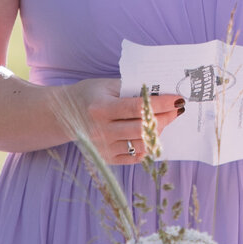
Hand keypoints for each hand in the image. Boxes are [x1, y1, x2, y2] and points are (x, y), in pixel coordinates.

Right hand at [66, 79, 184, 160]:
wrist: (65, 115)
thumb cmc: (89, 95)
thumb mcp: (107, 85)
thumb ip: (131, 88)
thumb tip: (160, 92)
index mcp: (101, 109)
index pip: (138, 108)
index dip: (161, 104)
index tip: (177, 99)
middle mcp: (102, 130)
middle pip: (142, 128)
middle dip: (164, 118)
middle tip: (177, 110)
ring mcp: (104, 147)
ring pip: (141, 144)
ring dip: (157, 133)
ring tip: (164, 121)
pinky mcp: (106, 158)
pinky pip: (134, 157)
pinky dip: (147, 148)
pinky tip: (152, 136)